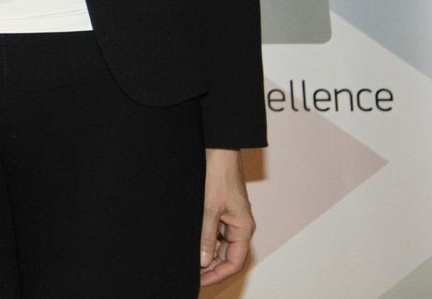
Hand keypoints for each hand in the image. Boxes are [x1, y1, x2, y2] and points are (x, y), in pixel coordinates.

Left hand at [199, 148, 253, 285]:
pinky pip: (215, 233)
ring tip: (188, 263)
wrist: (218, 149)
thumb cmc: (218, 174)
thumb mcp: (209, 208)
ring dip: (207, 255)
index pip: (235, 262)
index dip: (218, 275)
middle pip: (228, 256)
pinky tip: (190, 245)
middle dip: (211, 268)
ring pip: (221, 246)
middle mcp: (239, 226)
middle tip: (191, 276)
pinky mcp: (221, 210)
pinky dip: (204, 241)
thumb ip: (206, 236)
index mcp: (243, 228)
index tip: (200, 281)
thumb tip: (204, 261)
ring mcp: (230, 218)